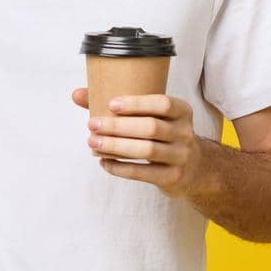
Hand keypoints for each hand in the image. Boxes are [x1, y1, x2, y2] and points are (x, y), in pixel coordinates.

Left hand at [70, 88, 207, 198]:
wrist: (193, 169)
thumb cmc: (162, 135)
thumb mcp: (151, 117)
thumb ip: (116, 106)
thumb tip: (76, 94)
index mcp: (182, 111)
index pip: (163, 103)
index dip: (137, 103)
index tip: (110, 104)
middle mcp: (185, 132)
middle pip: (151, 128)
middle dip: (118, 127)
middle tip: (92, 125)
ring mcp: (181, 156)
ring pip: (146, 151)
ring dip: (116, 147)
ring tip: (92, 143)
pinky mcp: (172, 177)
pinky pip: (143, 173)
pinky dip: (120, 168)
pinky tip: (104, 162)